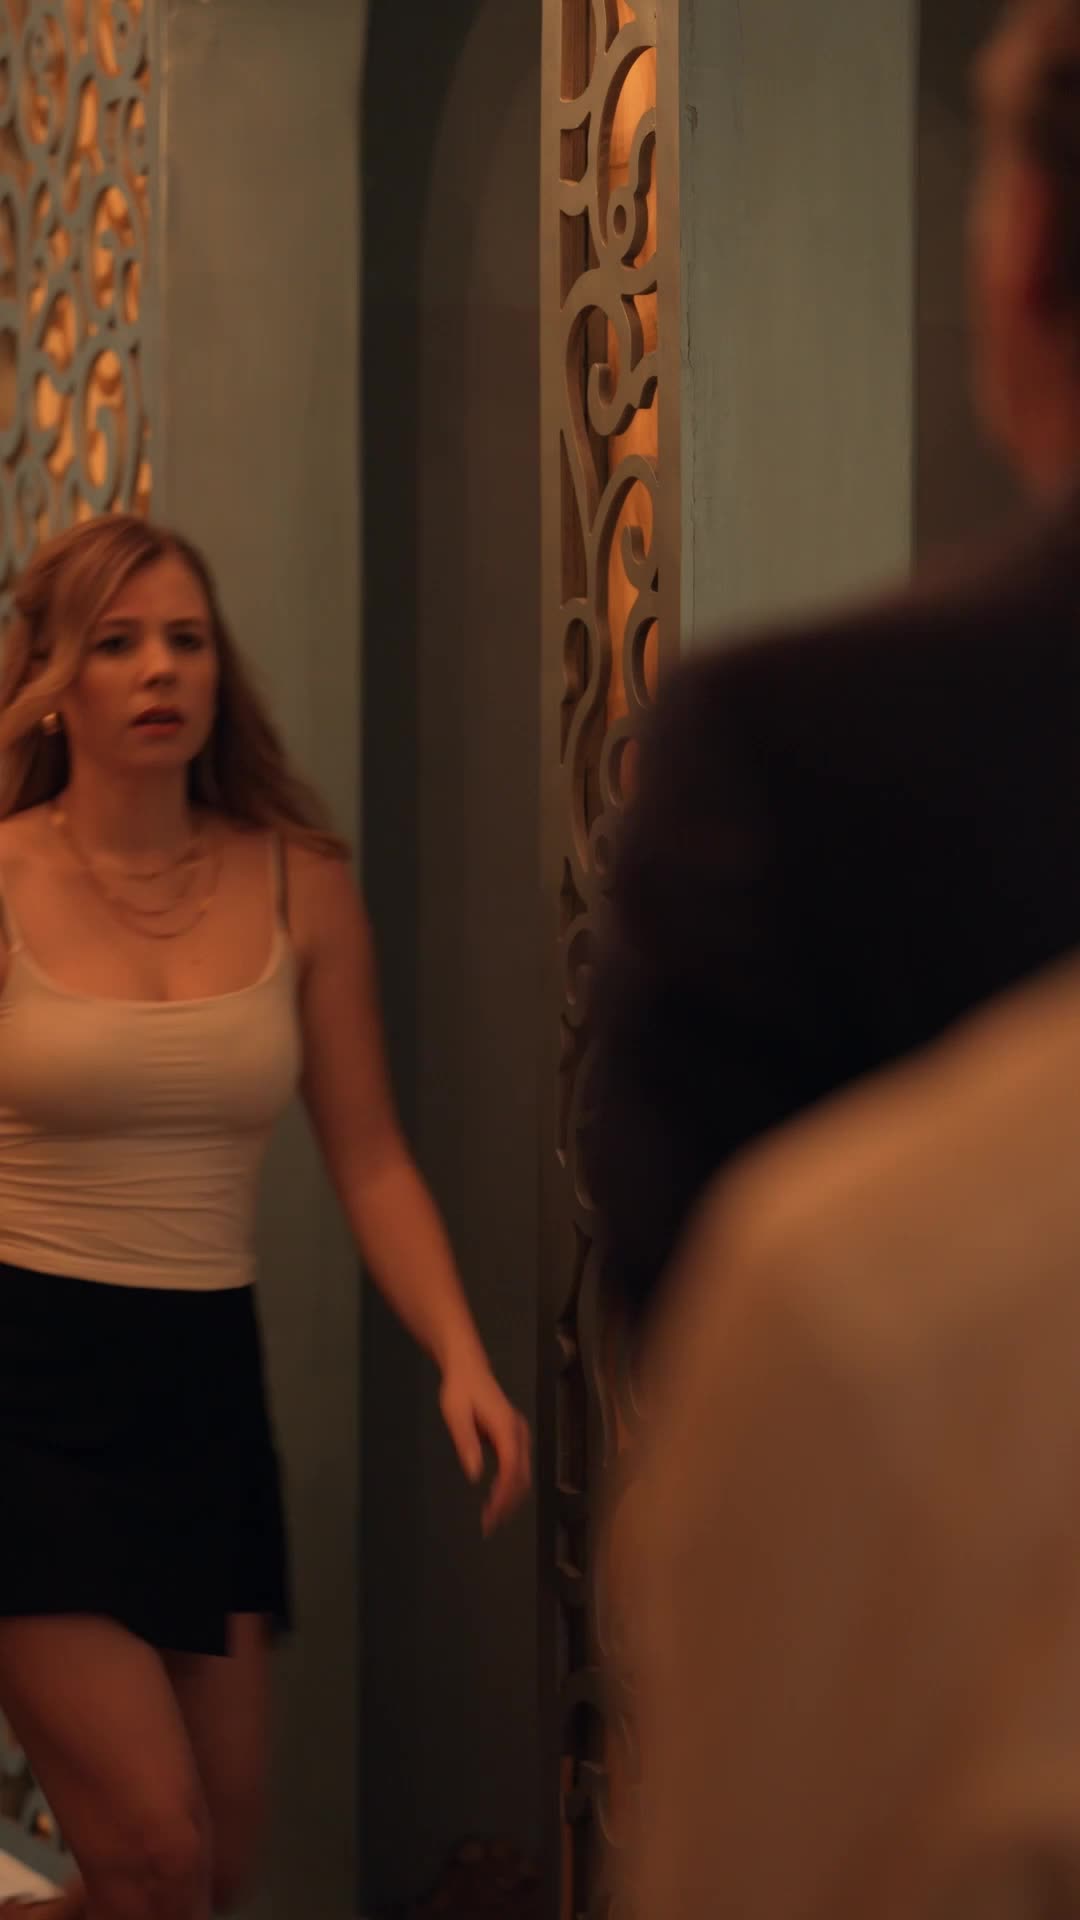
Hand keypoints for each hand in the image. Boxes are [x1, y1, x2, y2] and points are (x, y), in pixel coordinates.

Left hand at [439, 1354, 531, 1535]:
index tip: (489, 1515)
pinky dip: (511, 1487)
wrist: (469, 1368)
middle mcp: (519, 1433)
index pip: (511, 1469)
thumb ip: (466, 1443)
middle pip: (522, 1477)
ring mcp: (520, 1435)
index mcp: (506, 1428)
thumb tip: (474, 1475)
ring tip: (491, 1518)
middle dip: (508, 1504)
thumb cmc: (459, 1390)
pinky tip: (497, 1498)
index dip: (503, 1495)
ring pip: (524, 1475)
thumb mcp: (456, 1414)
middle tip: (488, 1525)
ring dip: (511, 1499)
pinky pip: (519, 1468)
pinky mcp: (515, 1437)